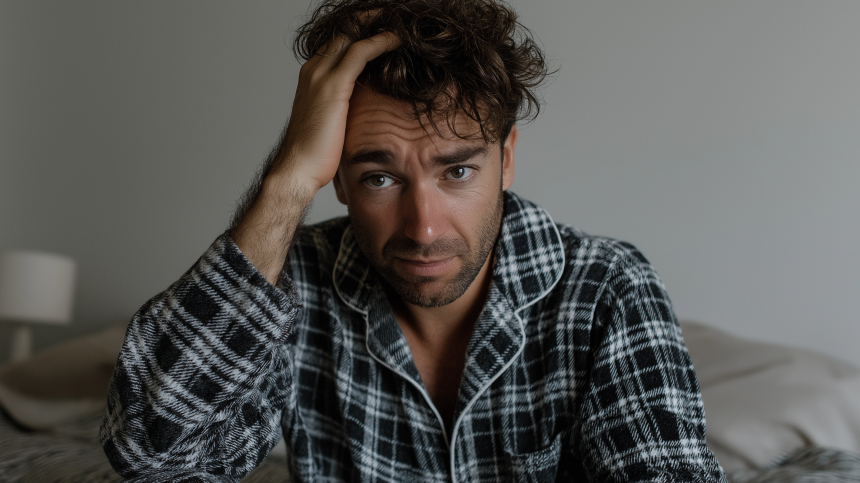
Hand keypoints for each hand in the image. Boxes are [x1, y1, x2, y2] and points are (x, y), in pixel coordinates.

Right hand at [231, 30, 399, 284]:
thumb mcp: (332, 124)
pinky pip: (361, 51)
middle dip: (371, 21)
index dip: (361, 33)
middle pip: (345, 31)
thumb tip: (367, 112)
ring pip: (353, 34)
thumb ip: (345, 109)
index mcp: (312, 76)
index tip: (385, 29)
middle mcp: (314, 69)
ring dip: (378, 25)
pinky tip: (399, 39)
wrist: (296, 170)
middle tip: (397, 18)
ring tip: (402, 22)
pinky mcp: (334, 86)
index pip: (339, 42)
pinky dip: (382, 41)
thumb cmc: (315, 155)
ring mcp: (321, 75)